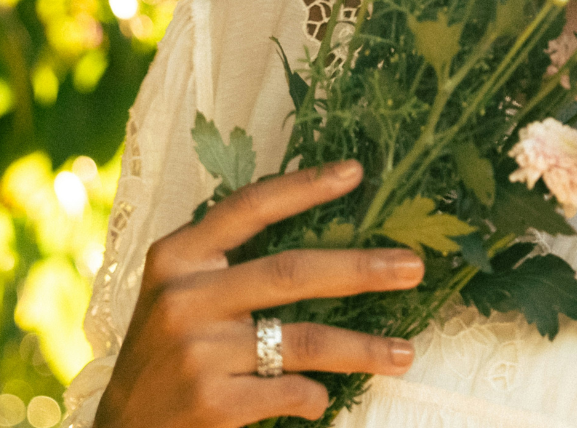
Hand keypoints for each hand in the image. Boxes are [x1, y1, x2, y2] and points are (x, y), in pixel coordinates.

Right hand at [95, 162, 421, 427]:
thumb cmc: (164, 353)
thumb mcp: (177, 293)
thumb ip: (227, 262)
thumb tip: (322, 234)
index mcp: (177, 257)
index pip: (249, 208)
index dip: (304, 186)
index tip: (356, 172)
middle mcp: (185, 298)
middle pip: (291, 272)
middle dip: (361, 269)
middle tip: (413, 267)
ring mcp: (199, 353)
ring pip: (302, 340)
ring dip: (361, 348)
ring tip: (404, 355)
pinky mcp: (213, 403)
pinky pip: (289, 391)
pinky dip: (315, 395)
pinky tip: (322, 397)